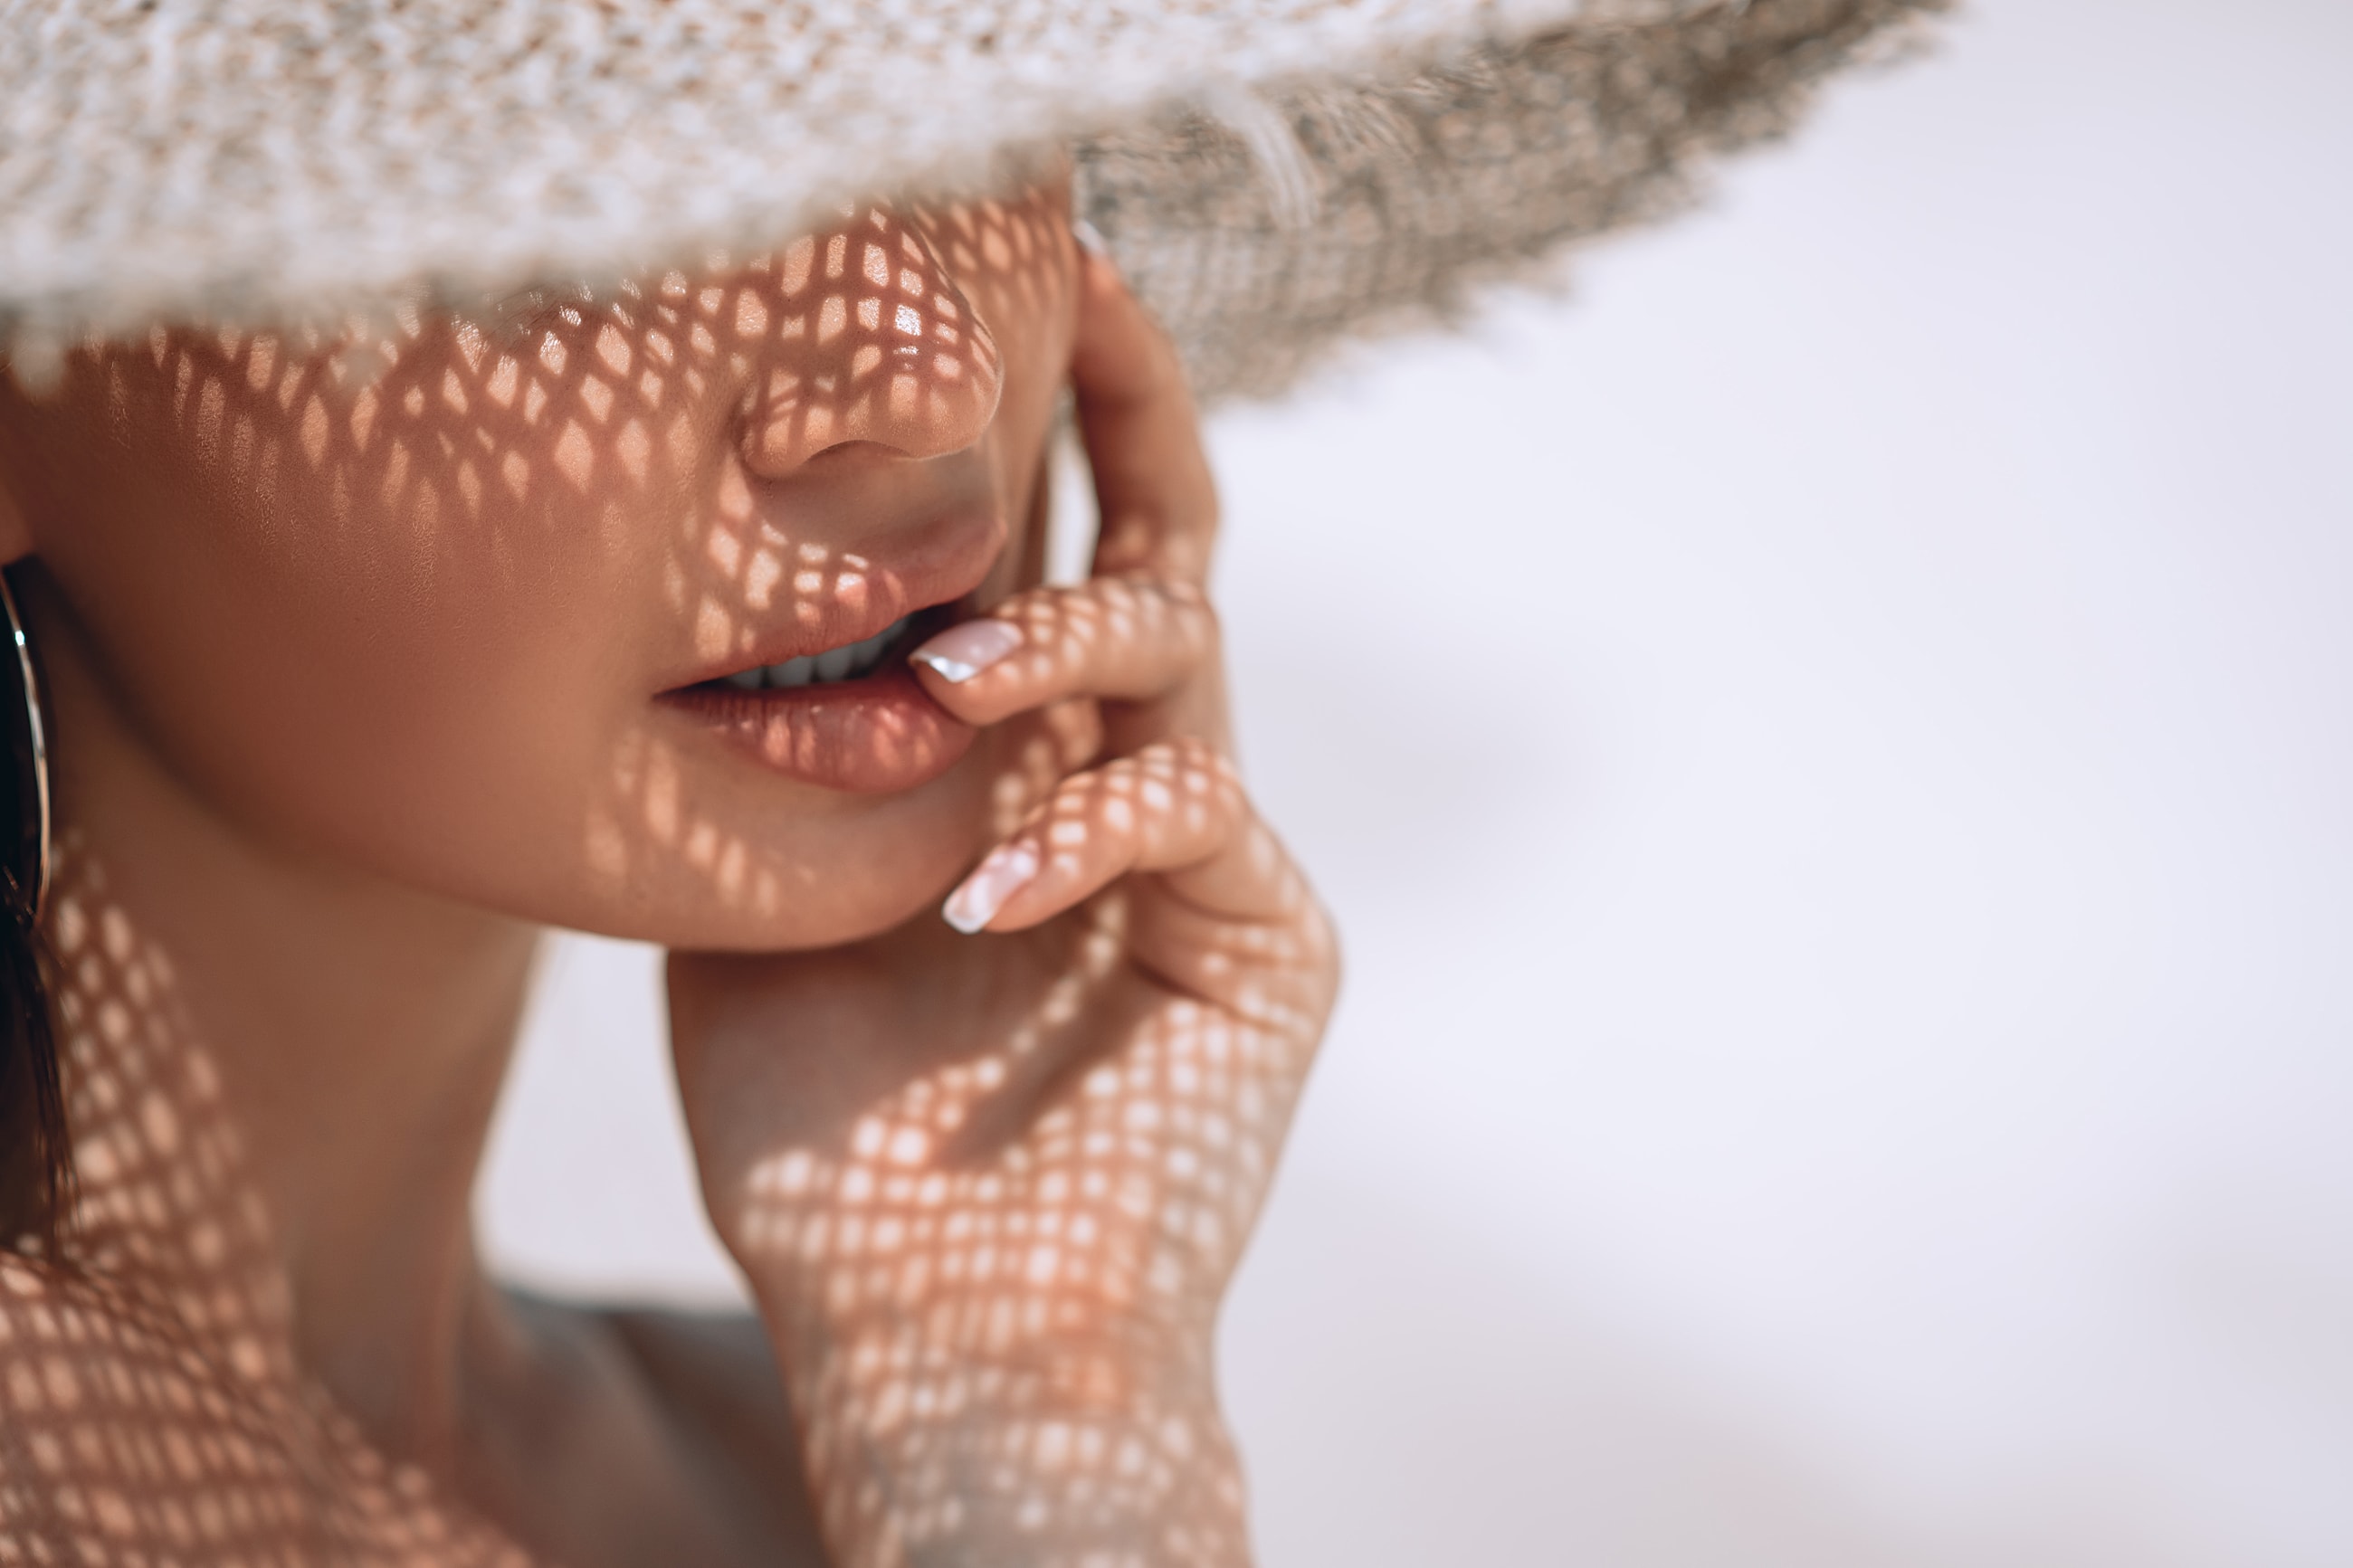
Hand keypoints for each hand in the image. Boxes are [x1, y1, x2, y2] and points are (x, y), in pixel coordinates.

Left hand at [668, 252, 1337, 1567]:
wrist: (936, 1346)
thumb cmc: (833, 1158)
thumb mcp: (750, 925)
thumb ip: (771, 776)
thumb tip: (712, 619)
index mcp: (1016, 768)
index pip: (1037, 556)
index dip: (1024, 422)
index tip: (983, 294)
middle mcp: (1124, 782)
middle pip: (1161, 538)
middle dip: (1129, 398)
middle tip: (1083, 284)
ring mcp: (1205, 855)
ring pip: (1182, 644)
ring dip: (1061, 630)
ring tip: (943, 684)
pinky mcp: (1270, 937)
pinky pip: (1196, 809)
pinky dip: (1083, 826)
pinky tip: (980, 898)